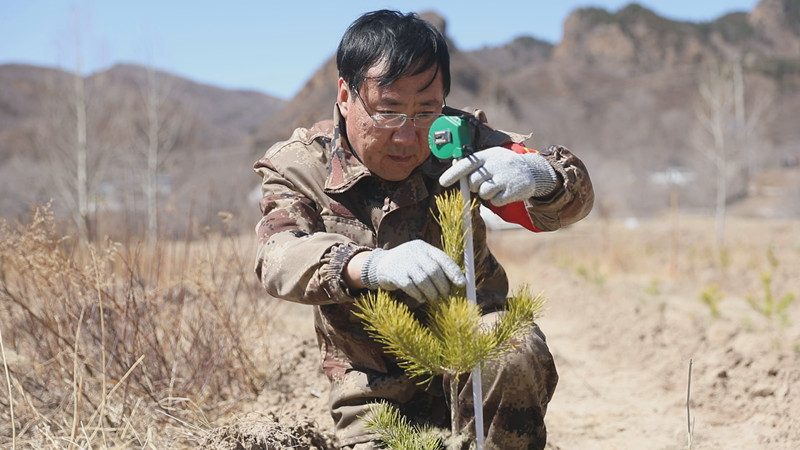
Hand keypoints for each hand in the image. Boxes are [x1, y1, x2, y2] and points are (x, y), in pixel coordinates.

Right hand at [361, 240, 465, 302]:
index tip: (461, 284)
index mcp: (424, 247)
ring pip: (423, 280)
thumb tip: (456, 283)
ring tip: (433, 298)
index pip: (443, 258)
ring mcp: (403, 262)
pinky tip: (420, 298)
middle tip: (445, 295)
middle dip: (442, 285)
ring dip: (431, 292)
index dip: (454, 272)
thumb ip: (435, 267)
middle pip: (434, 270)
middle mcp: (415, 252)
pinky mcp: (394, 273)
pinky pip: (410, 286)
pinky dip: (418, 294)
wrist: (380, 264)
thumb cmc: (407, 265)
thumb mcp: (421, 259)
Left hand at [438, 147, 556, 205]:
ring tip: (496, 186)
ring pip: (484, 193)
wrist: (532, 170)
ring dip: (487, 193)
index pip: (466, 164)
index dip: (453, 174)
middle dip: (475, 186)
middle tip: (484, 183)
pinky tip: (505, 192)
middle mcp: (495, 164)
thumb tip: (453, 167)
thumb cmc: (504, 165)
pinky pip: (496, 201)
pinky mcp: (512, 190)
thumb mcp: (490, 157)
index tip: (442, 182)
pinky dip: (498, 200)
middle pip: (473, 182)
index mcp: (487, 155)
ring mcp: (504, 177)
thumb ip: (474, 163)